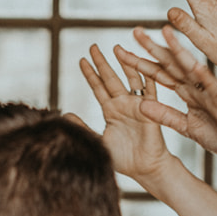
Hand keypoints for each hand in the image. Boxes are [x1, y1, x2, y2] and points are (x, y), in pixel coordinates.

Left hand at [78, 43, 169, 186]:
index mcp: (111, 111)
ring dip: (124, 63)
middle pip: (111, 78)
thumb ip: (83, 128)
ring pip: (130, 78)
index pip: (98, 88)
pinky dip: (147, 74)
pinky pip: (150, 88)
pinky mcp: (151, 108)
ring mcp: (138, 104)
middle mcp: (124, 104)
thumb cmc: (123, 158)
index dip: (90, 74)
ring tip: (116, 47)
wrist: (145, 168)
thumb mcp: (98, 142)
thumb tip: (65, 115)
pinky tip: (143, 60)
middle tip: (93, 46)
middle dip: (102, 63)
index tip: (81, 60)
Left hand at [121, 26, 216, 173]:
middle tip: (135, 30)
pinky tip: (193, 64)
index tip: (121, 52)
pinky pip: (214, 88)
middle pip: (173, 65)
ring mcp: (213, 93)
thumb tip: (141, 104)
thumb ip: (165, 115)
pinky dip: (203, 76)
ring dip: (179, 51)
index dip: (141, 64)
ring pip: (192, 69)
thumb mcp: (187, 127)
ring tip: (165, 32)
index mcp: (189, 95)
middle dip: (154, 49)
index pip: (161, 76)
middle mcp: (199, 89)